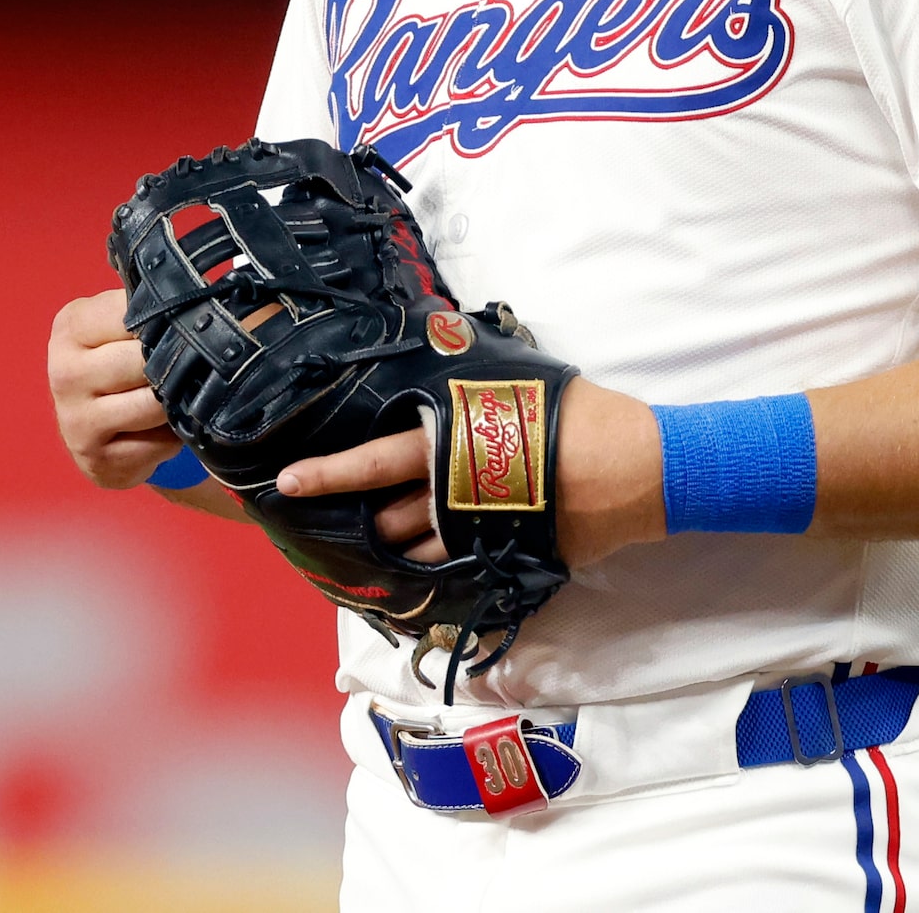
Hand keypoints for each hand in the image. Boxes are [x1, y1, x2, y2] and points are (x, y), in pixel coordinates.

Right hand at [48, 287, 182, 488]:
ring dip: (176, 403)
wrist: (97, 435)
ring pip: (155, 403)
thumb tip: (210, 299)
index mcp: (72, 326)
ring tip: (174, 397)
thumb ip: (150, 311)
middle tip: (188, 366)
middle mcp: (64, 370)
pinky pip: (158, 443)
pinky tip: (160, 431)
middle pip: (146, 360)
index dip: (172, 319)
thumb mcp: (123, 328)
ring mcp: (74, 418)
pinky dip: (171, 438)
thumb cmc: (119, 367)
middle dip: (177, 365)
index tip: (190, 324)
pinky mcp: (93, 457)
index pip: (136, 312)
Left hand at [276, 377, 666, 570]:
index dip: (327, 473)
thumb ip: (472, 383)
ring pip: (413, 550)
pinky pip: (454, 568)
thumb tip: (443, 350)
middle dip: (368, 519)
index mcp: (451, 441)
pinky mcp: (502, 557)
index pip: (374, 459)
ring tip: (392, 538)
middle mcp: (453, 492)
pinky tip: (434, 560)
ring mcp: (477, 531)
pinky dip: (438, 564)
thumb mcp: (519, 380)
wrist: (632, 466)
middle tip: (357, 516)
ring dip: (399, 545)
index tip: (285, 482)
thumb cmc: (579, 413)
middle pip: (385, 518)